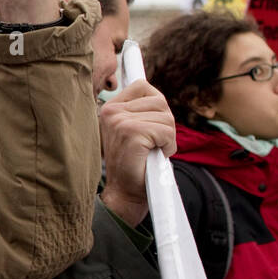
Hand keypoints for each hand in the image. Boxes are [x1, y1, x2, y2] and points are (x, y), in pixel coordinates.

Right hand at [98, 81, 176, 226]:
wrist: (125, 192)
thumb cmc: (133, 163)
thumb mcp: (131, 130)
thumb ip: (139, 111)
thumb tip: (156, 95)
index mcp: (109, 108)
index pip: (143, 86)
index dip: (157, 104)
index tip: (153, 124)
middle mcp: (111, 111)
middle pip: (160, 101)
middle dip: (165, 124)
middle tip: (155, 143)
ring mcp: (120, 121)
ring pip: (166, 118)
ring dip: (168, 137)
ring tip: (153, 150)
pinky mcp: (132, 133)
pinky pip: (166, 131)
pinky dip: (168, 146)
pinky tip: (155, 156)